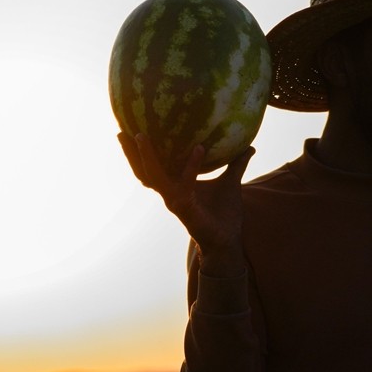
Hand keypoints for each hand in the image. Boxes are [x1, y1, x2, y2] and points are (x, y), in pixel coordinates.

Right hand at [118, 132, 253, 270]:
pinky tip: (199, 148)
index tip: (131, 131)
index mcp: (175, 186)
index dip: (139, 153)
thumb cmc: (225, 213)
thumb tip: (249, 146)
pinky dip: (191, 166)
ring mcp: (174, 200)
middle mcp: (169, 193)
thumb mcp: (231, 181)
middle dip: (130, 153)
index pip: (152, 167)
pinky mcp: (184, 207)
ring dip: (146, 156)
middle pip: (142, 171)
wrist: (229, 239)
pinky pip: (184, 183)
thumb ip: (236, 164)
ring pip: (152, 176)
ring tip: (142, 136)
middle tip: (122, 131)